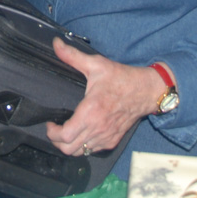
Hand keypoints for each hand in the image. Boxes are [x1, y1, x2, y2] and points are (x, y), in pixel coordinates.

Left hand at [44, 38, 163, 156]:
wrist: (146, 91)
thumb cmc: (122, 78)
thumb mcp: (96, 64)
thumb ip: (73, 56)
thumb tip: (56, 44)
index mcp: (91, 111)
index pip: (65, 135)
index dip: (52, 132)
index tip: (50, 122)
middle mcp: (97, 128)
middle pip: (68, 149)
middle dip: (56, 141)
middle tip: (55, 128)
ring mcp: (105, 136)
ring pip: (79, 152)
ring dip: (69, 145)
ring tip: (66, 132)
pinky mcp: (112, 140)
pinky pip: (92, 151)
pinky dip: (83, 146)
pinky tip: (82, 134)